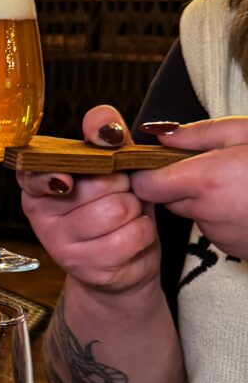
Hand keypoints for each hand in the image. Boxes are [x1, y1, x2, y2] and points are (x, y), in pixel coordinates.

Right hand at [17, 104, 159, 293]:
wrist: (123, 262)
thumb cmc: (113, 205)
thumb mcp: (110, 166)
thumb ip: (104, 136)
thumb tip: (106, 126)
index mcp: (37, 184)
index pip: (34, 173)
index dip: (52, 175)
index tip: (69, 181)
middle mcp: (40, 215)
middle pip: (96, 184)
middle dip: (121, 184)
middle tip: (118, 193)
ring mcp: (60, 245)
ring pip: (117, 210)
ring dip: (135, 209)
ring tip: (127, 215)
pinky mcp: (86, 267)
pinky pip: (132, 236)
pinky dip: (144, 231)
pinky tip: (133, 235)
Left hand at [132, 116, 247, 259]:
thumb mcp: (246, 132)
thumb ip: (198, 135)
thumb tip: (159, 136)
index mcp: (205, 180)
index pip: (145, 186)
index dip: (147, 174)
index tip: (158, 163)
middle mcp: (208, 213)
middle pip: (169, 200)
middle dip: (180, 184)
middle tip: (213, 167)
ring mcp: (222, 236)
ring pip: (195, 215)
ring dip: (206, 201)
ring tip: (241, 184)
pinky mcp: (234, 250)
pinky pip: (216, 230)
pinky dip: (225, 217)